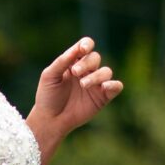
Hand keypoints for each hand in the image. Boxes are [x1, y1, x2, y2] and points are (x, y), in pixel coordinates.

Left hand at [27, 37, 122, 164]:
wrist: (50, 120)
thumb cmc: (48, 96)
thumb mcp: (50, 76)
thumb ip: (62, 61)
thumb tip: (77, 48)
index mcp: (74, 62)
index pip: (85, 46)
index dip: (86, 44)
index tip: (82, 49)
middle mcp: (87, 71)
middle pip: (95, 58)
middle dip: (86, 63)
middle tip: (75, 73)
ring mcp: (96, 84)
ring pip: (106, 71)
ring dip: (96, 76)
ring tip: (83, 84)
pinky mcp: (103, 97)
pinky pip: (116, 86)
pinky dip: (113, 85)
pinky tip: (104, 87)